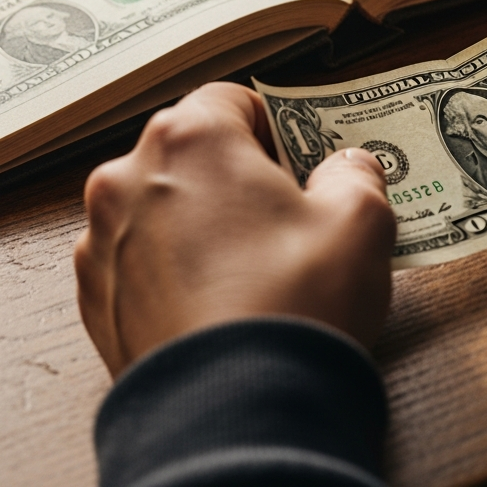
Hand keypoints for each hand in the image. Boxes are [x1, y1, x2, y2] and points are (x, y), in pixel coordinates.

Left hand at [75, 83, 395, 377]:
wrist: (236, 414)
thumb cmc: (294, 303)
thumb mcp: (361, 219)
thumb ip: (357, 171)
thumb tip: (349, 166)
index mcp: (190, 139)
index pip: (234, 99)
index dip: (278, 125)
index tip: (305, 159)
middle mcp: (129, 178)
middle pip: (194, 151)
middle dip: (241, 173)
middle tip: (290, 211)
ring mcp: (104, 241)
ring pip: (166, 204)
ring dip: (206, 218)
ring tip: (259, 263)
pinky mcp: (97, 298)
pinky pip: (144, 259)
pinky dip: (179, 266)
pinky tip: (225, 298)